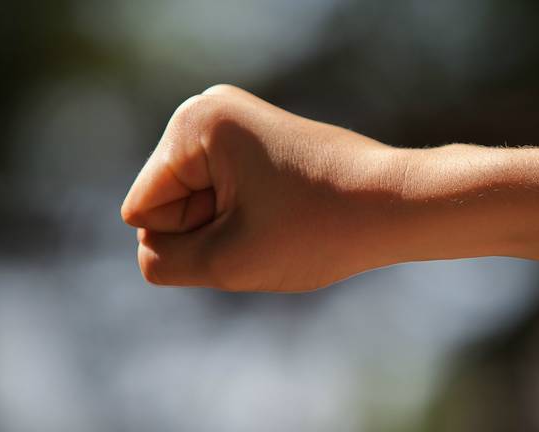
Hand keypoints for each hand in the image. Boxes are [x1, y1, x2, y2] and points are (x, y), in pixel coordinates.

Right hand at [121, 85, 404, 291]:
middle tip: (268, 227)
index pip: (143, 213)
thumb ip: (164, 261)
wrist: (395, 205)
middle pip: (169, 205)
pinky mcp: (255, 141)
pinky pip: (223, 197)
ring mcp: (233, 123)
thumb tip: (150, 247)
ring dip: (230, 228)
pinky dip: (247, 218)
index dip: (191, 241)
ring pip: (197, 206)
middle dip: (211, 232)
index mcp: (192, 124)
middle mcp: (207, 110)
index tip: (250, 227)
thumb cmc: (317, 230)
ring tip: (280, 219)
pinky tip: (285, 211)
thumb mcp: (227, 263)